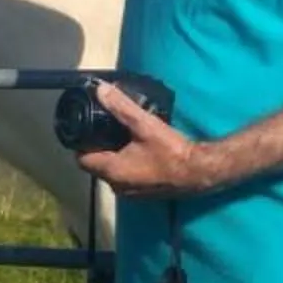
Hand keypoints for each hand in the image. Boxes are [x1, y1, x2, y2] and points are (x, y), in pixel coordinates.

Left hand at [74, 85, 223, 197]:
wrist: (201, 172)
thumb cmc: (171, 151)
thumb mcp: (145, 125)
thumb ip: (121, 107)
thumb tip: (100, 90)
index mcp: (112, 172)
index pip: (82, 159)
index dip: (81, 143)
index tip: (87, 128)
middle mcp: (117, 186)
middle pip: (96, 165)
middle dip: (98, 147)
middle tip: (105, 127)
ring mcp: (131, 193)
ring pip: (112, 172)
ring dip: (113, 156)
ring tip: (121, 135)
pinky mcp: (143, 193)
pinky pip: (126, 177)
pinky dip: (126, 164)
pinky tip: (137, 149)